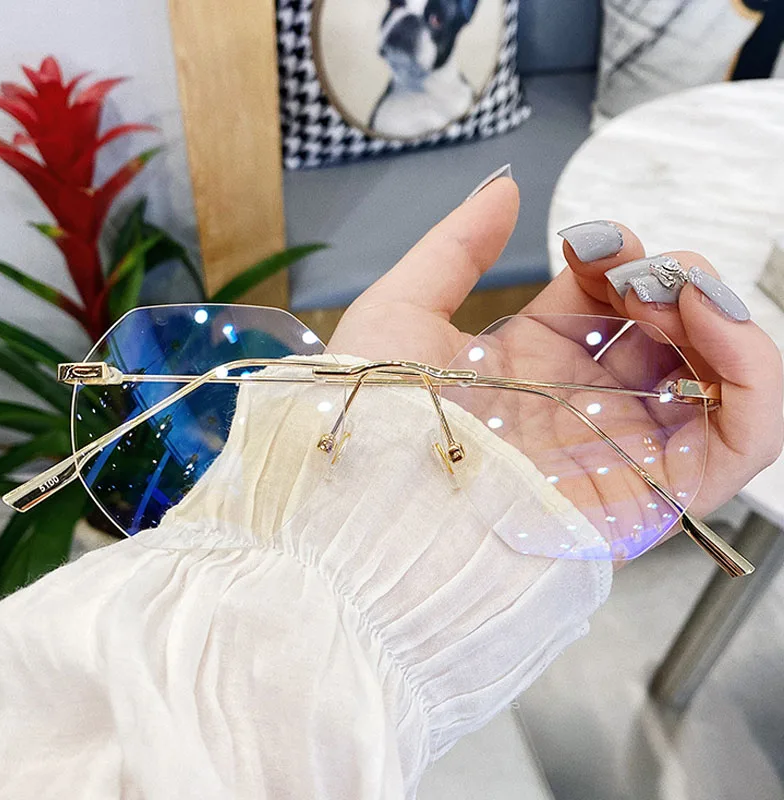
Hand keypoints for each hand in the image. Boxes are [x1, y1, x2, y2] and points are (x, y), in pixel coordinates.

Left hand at [328, 173, 782, 535]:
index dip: (614, 255)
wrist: (377, 515)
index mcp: (533, 362)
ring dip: (712, 314)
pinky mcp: (652, 490)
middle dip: (668, 279)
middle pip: (665, 329)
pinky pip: (742, 439)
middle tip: (637, 272)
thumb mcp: (400, 313)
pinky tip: (716, 325)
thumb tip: (504, 189)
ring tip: (674, 292)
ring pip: (713, 375)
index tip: (590, 240)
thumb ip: (454, 247)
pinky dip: (753, 376)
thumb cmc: (374, 426)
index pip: (604, 295)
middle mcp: (584, 401)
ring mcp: (622, 444)